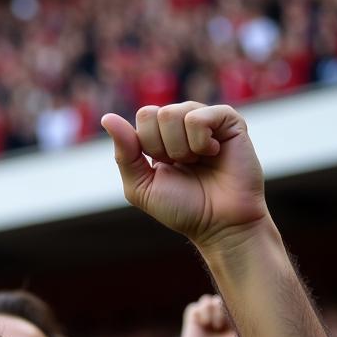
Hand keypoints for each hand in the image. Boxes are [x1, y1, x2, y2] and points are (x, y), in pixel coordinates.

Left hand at [101, 103, 268, 250]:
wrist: (219, 224)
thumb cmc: (182, 208)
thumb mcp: (141, 187)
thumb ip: (124, 154)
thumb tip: (107, 118)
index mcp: (161, 136)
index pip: (143, 117)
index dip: (147, 146)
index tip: (164, 167)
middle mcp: (183, 124)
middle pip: (155, 113)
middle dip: (162, 148)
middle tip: (182, 165)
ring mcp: (207, 120)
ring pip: (174, 113)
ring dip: (180, 148)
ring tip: (197, 162)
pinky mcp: (229, 121)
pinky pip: (200, 117)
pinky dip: (200, 142)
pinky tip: (213, 154)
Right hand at [168, 294, 245, 336]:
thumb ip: (250, 321)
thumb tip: (255, 302)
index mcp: (235, 320)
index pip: (236, 300)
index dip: (236, 305)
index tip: (235, 321)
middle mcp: (221, 318)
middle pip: (221, 296)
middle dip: (223, 308)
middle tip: (223, 325)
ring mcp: (206, 319)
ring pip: (207, 300)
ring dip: (212, 311)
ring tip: (215, 326)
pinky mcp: (192, 322)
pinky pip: (194, 307)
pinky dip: (200, 314)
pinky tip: (204, 325)